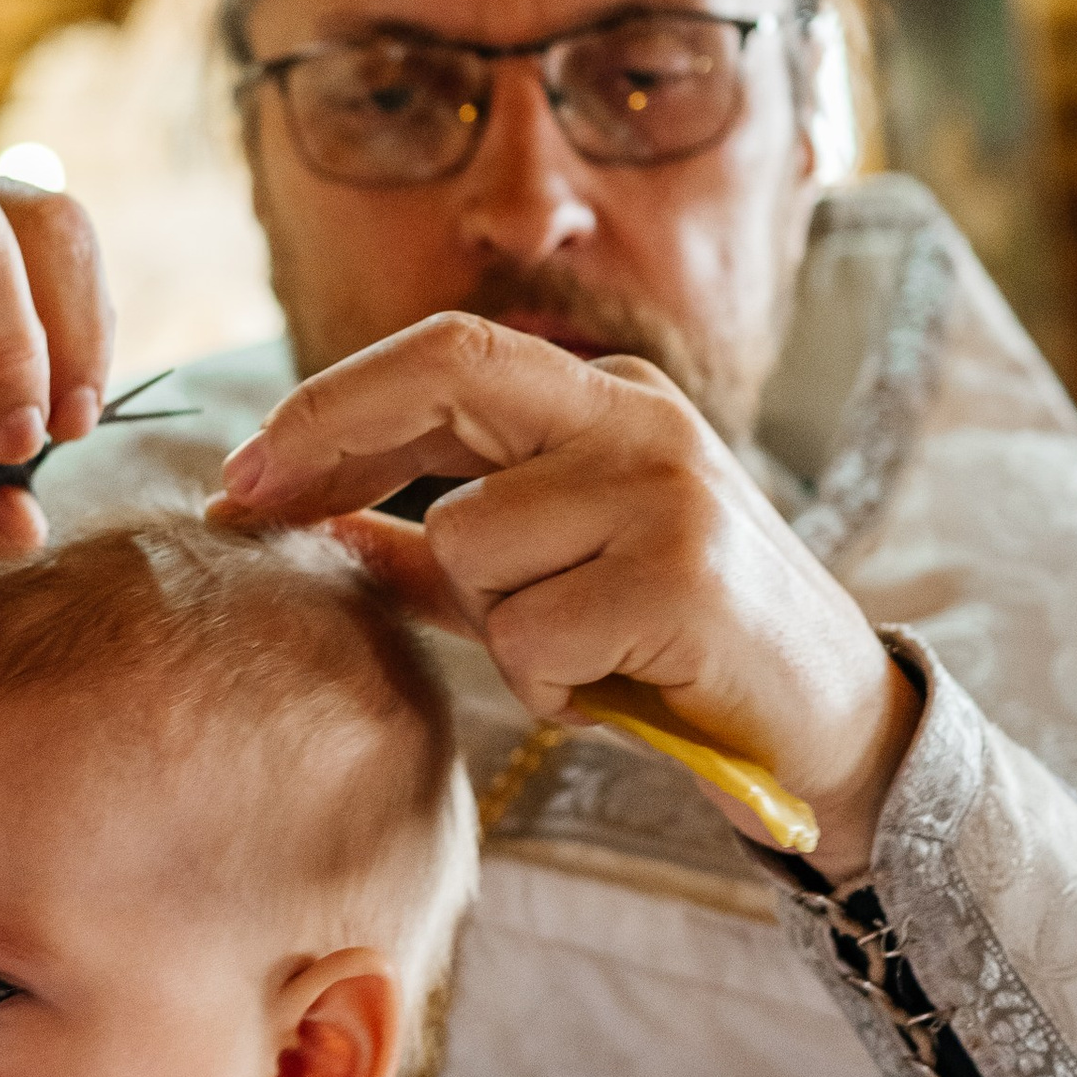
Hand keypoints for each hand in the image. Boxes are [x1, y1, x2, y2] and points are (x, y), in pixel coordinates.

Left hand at [213, 314, 920, 877]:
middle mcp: (641, 417)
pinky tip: (612, 687)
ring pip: (467, 543)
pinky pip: (526, 635)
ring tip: (576, 655)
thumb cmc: (675, 648)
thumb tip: (309, 527)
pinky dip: (545, 684)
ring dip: (494, 628)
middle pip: (447, 370)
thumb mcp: (547, 581)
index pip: (444, 353)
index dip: (327, 407)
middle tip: (247, 505)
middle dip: (326, 434)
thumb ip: (433, 553)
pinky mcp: (682, 578)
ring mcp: (667, 489)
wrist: (832, 722)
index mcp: (609, 398)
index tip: (243, 474)